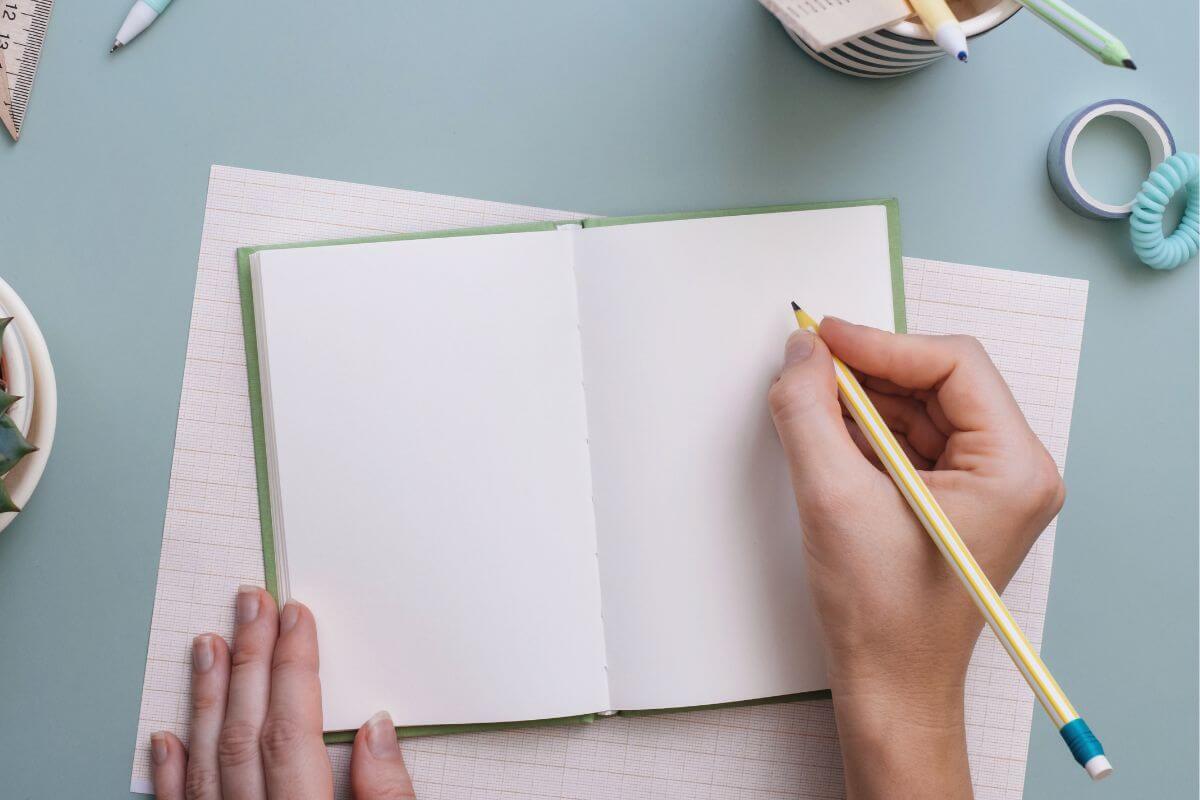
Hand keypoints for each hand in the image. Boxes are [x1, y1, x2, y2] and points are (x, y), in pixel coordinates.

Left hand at [149, 587, 415, 798]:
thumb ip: (387, 794)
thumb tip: (378, 729)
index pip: (292, 730)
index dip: (294, 667)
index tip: (297, 619)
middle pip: (246, 732)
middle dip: (251, 659)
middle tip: (252, 606)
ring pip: (208, 759)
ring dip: (208, 697)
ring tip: (209, 644)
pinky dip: (172, 770)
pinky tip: (166, 736)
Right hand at [768, 318, 1063, 799]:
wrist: (890, 686)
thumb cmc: (882, 615)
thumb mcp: (833, 498)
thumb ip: (809, 412)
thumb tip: (801, 353)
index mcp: (1013, 468)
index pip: (952, 364)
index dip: (881, 343)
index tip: (823, 338)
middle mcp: (1013, 470)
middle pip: (938, 380)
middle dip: (869, 370)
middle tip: (809, 366)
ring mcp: (987, 486)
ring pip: (921, 406)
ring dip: (863, 399)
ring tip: (810, 403)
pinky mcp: (955, 499)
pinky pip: (911, 439)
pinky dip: (866, 429)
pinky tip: (828, 434)